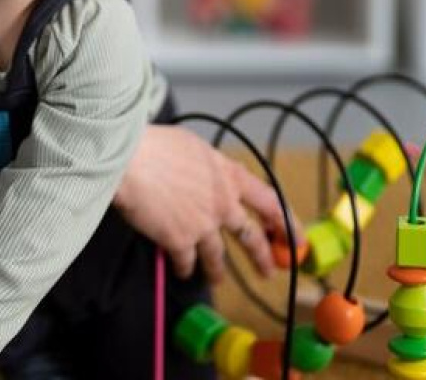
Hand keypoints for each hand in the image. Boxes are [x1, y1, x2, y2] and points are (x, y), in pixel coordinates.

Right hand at [114, 124, 297, 281]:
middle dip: (261, 256)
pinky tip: (181, 271)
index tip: (296, 237)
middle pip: (250, 236)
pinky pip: (187, 262)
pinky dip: (184, 268)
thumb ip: (209, 166)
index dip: (287, 222)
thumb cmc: (155, 144)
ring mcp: (203, 224)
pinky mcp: (179, 241)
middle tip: (268, 270)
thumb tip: (210, 174)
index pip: (269, 201)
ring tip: (216, 280)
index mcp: (229, 176)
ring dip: (217, 271)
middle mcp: (222, 203)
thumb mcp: (193, 146)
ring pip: (218, 256)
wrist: (129, 159)